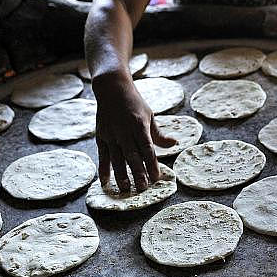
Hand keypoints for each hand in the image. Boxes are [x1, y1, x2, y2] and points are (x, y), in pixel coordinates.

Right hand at [91, 74, 174, 191]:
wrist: (111, 88)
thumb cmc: (134, 103)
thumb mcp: (149, 115)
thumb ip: (159, 134)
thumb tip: (175, 144)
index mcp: (139, 125)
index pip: (147, 148)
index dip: (152, 164)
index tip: (157, 177)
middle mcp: (124, 130)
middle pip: (132, 155)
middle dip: (138, 173)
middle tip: (143, 188)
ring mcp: (111, 134)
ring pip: (117, 158)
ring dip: (121, 174)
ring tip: (126, 188)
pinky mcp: (101, 136)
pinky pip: (103, 155)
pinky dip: (104, 168)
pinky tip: (106, 181)